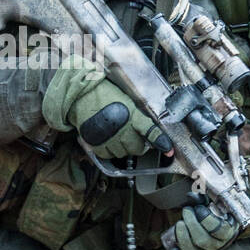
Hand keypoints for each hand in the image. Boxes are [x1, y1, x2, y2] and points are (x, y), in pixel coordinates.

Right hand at [42, 56, 165, 158]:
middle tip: (132, 134)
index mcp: (133, 115)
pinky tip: (107, 139)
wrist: (81, 96)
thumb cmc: (104, 94)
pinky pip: (109, 155)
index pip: (151, 132)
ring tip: (117, 134)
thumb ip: (138, 115)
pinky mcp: (97, 145)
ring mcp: (110, 139)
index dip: (161, 143)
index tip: (168, 150)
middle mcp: (123, 129)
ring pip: (123, 153)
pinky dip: (110, 150)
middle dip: (137, 143)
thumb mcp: (127, 100)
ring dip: (123, 147)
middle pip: (138, 148)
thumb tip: (146, 129)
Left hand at [165, 204, 237, 249]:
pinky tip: (173, 242)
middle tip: (186, 211)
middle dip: (191, 224)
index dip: (206, 219)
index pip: (219, 230)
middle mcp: (217, 244)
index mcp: (227, 231)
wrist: (213, 221)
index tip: (198, 208)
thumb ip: (205, 197)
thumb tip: (191, 195)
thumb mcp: (213, 202)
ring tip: (179, 223)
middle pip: (203, 240)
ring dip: (182, 236)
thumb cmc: (213, 209)